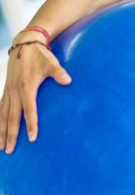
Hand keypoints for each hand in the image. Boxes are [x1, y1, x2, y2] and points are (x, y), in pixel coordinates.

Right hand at [0, 38, 71, 154]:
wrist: (24, 44)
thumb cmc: (40, 55)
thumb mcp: (51, 62)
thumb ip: (59, 73)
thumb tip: (68, 81)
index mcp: (26, 87)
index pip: (29, 110)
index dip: (30, 124)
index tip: (32, 138)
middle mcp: (14, 91)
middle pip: (11, 117)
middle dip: (10, 135)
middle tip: (9, 150)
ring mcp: (8, 90)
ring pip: (3, 115)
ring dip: (1, 131)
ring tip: (1, 146)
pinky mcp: (6, 89)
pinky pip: (0, 107)